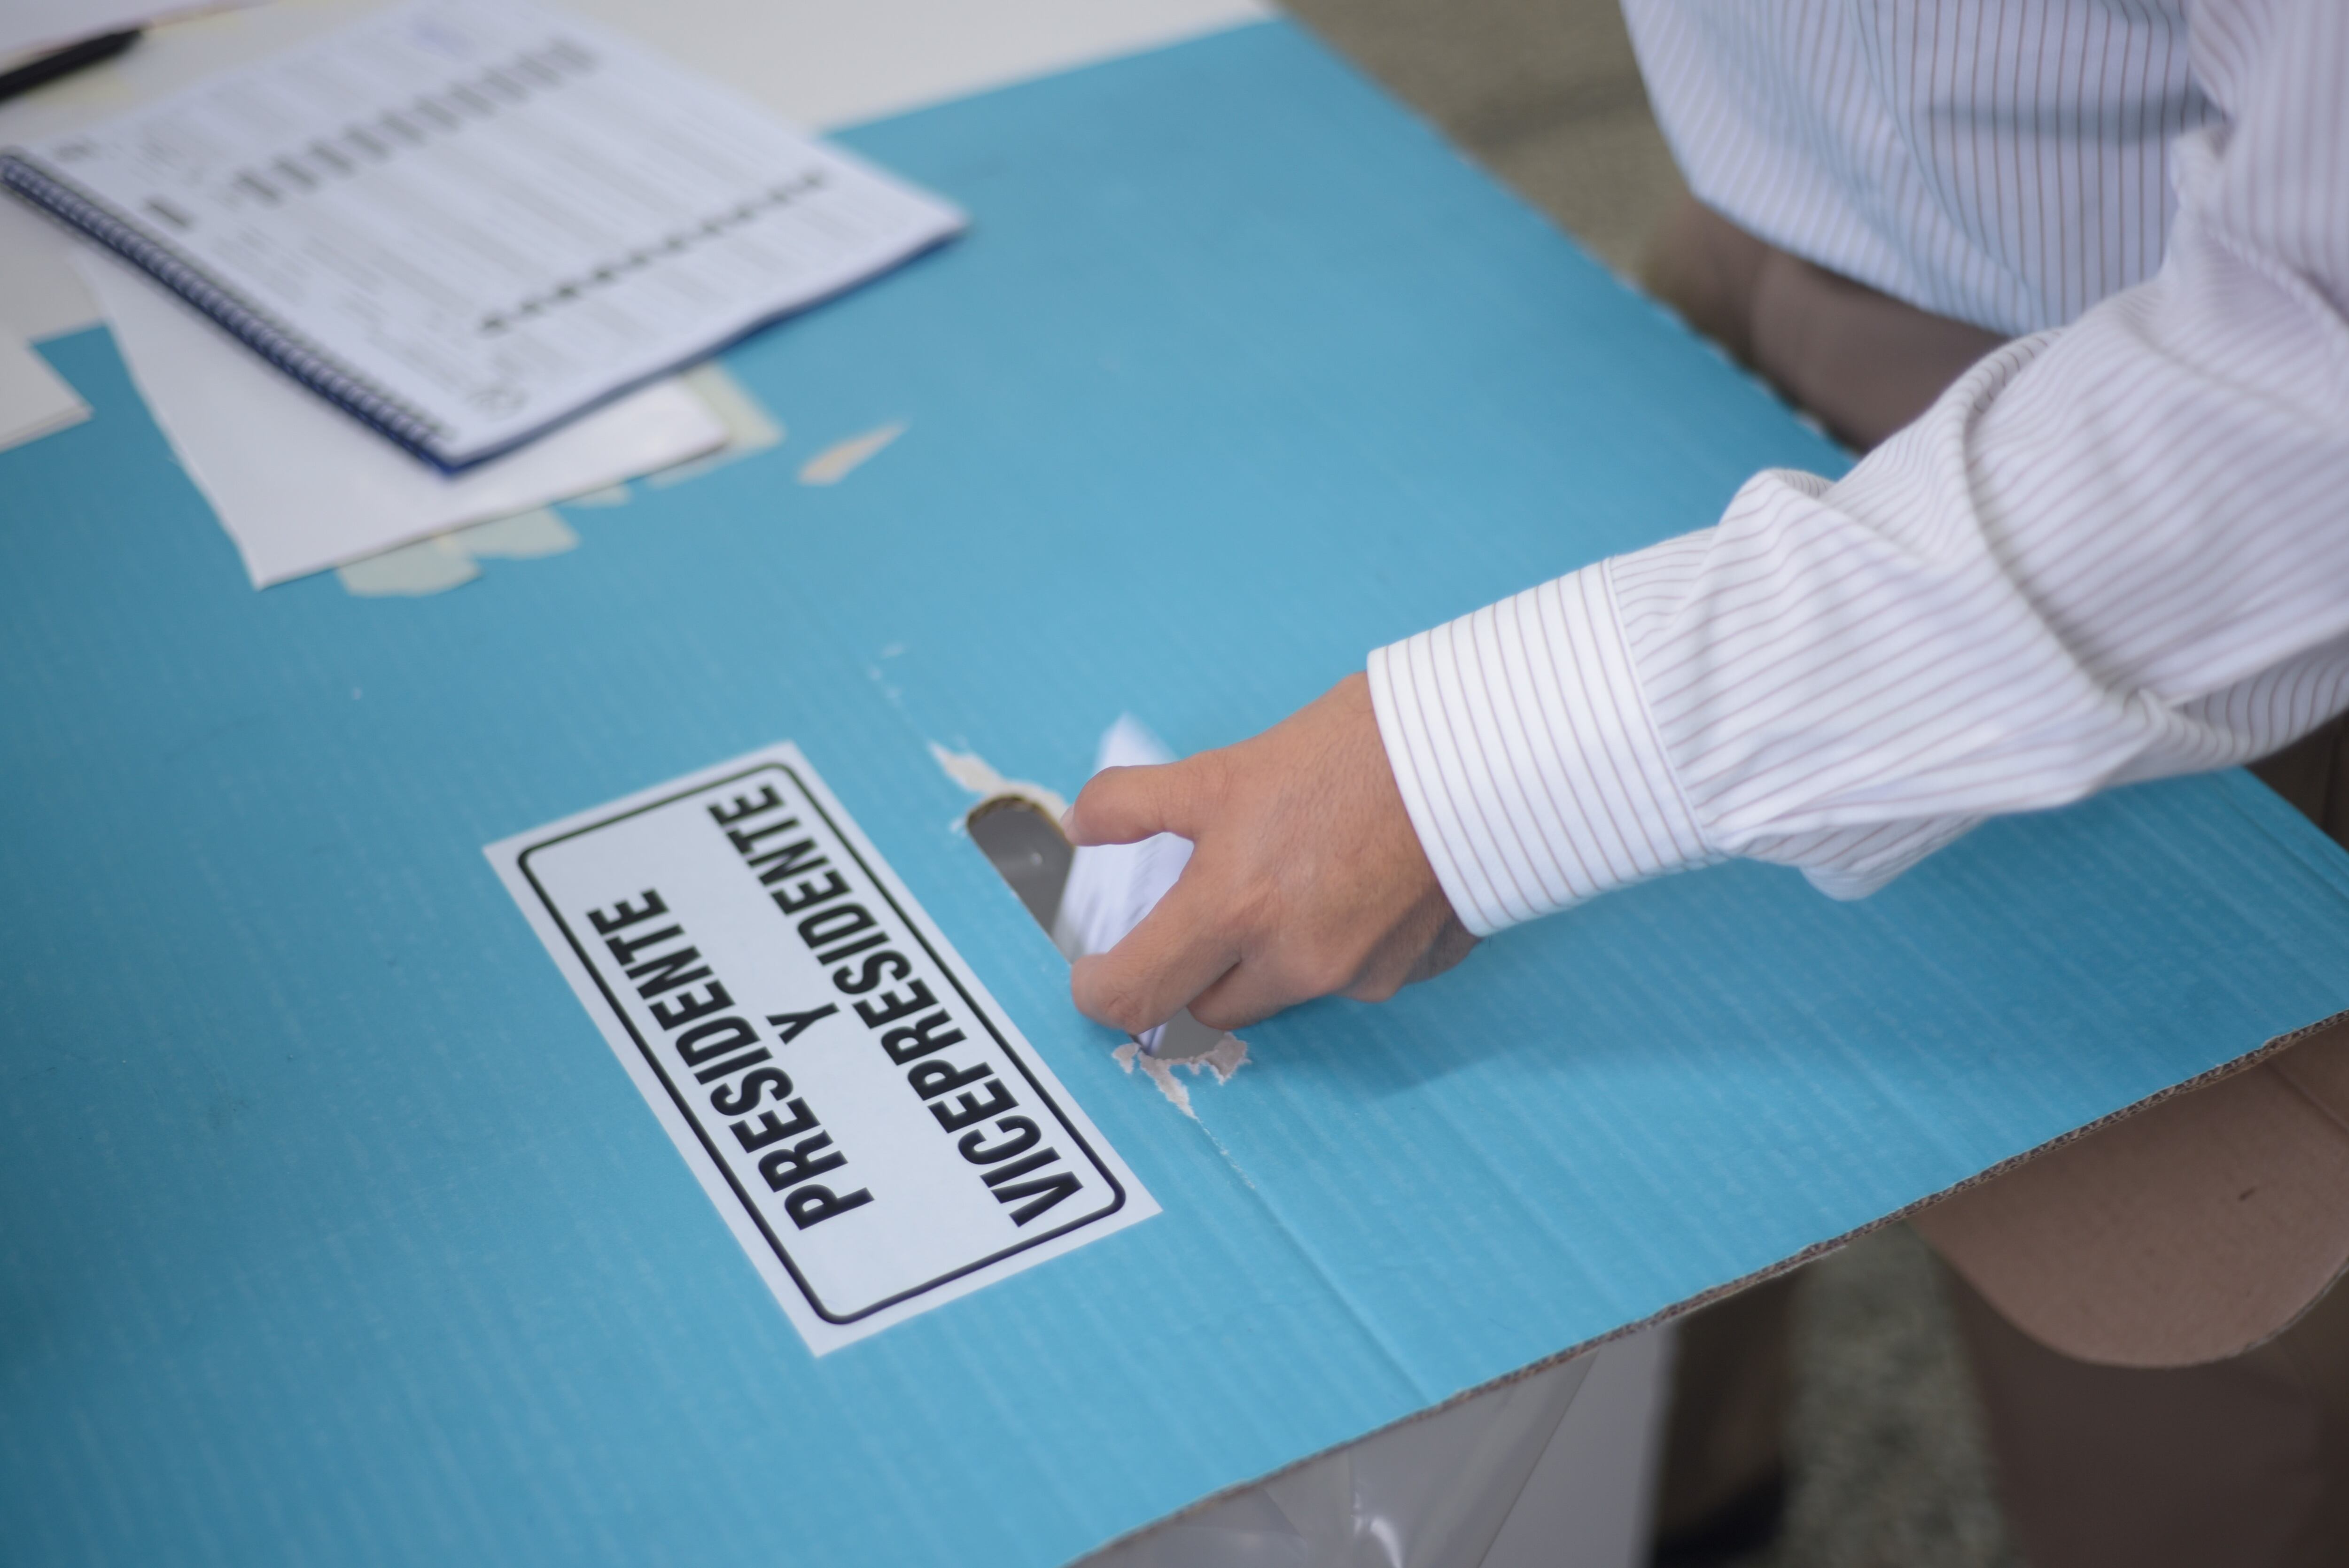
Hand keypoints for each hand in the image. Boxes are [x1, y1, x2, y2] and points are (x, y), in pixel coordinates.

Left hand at [1065, 673, 1476, 1033]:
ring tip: (1293, 877)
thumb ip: (1135, 805)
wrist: (1475, 751)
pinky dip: (1338, 944)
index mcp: (1233, 910)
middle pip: (1207, 1005)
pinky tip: (1355, 883)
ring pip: (1281, 991)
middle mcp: (1291, 960)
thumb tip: (1084, 826)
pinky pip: (1351, 978)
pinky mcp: (1408, 972)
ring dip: (1268, 955)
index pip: (1135, 996)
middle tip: (1203, 911)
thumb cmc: (1352, 752)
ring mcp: (1355, 975)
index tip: (1097, 973)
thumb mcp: (1220, 769)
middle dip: (1194, 969)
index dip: (1101, 991)